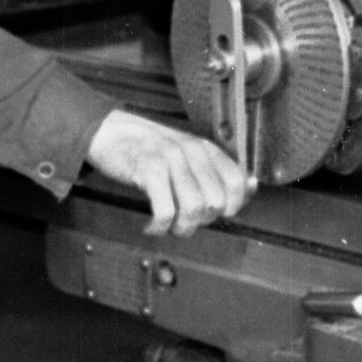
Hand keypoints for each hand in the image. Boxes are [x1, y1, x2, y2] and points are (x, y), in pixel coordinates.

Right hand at [85, 110, 252, 235]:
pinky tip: (152, 227)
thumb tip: (252, 186)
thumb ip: (219, 172)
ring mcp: (170, 160)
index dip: (231, 206)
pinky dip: (159, 227)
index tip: (213, 214)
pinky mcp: (148, 170)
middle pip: (215, 202)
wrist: (109, 133)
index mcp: (205, 148)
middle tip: (184, 221)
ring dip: (180, 228)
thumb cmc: (149, 149)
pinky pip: (165, 211)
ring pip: (193, 209)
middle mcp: (191, 151)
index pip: (237, 181)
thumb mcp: (188, 155)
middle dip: (201, 221)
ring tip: (169, 226)